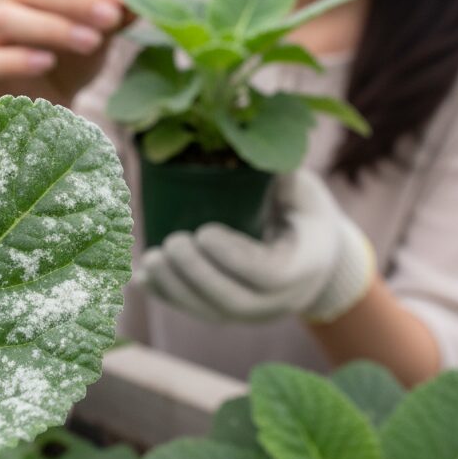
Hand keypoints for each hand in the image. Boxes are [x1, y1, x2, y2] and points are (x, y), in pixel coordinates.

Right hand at [0, 0, 133, 104]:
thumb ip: (115, 17)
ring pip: (7, 17)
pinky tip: (47, 63)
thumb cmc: (71, 59)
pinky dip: (19, 58)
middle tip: (109, 18)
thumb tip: (138, 2)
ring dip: (52, 27)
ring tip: (91, 42)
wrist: (49, 105)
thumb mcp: (99, 35)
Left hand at [136, 168, 376, 323]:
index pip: (268, 274)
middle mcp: (281, 299)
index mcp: (304, 265)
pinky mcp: (230, 314)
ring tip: (149, 259)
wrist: (314, 256)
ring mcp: (254, 312)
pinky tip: (142, 280)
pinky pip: (198, 313)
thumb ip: (283, 175)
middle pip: (234, 301)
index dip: (234, 257)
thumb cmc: (303, 211)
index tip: (204, 232)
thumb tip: (249, 144)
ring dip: (176, 289)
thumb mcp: (305, 190)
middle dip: (196, 274)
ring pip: (212, 313)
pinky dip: (168, 297)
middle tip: (170, 243)